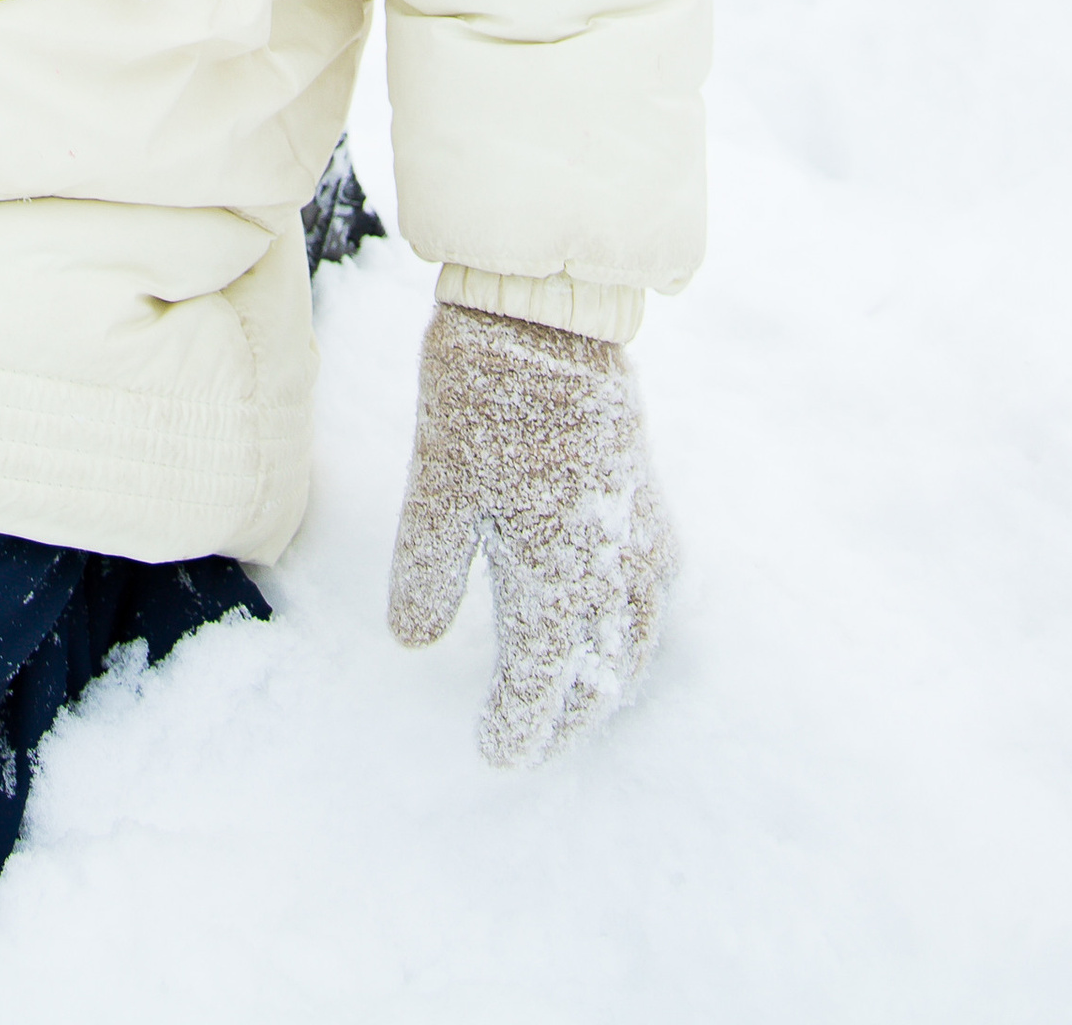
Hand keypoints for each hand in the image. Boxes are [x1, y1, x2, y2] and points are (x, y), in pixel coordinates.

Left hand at [387, 301, 678, 766]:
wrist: (546, 314)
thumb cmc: (483, 399)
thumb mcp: (438, 488)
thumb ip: (429, 573)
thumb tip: (413, 641)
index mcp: (556, 580)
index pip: (539, 683)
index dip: (518, 725)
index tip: (497, 756)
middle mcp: (609, 569)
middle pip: (601, 673)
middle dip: (570, 716)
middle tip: (537, 739)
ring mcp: (636, 530)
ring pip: (640, 633)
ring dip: (613, 675)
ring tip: (586, 695)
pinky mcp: (644, 491)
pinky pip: (658, 580)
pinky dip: (642, 616)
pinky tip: (627, 607)